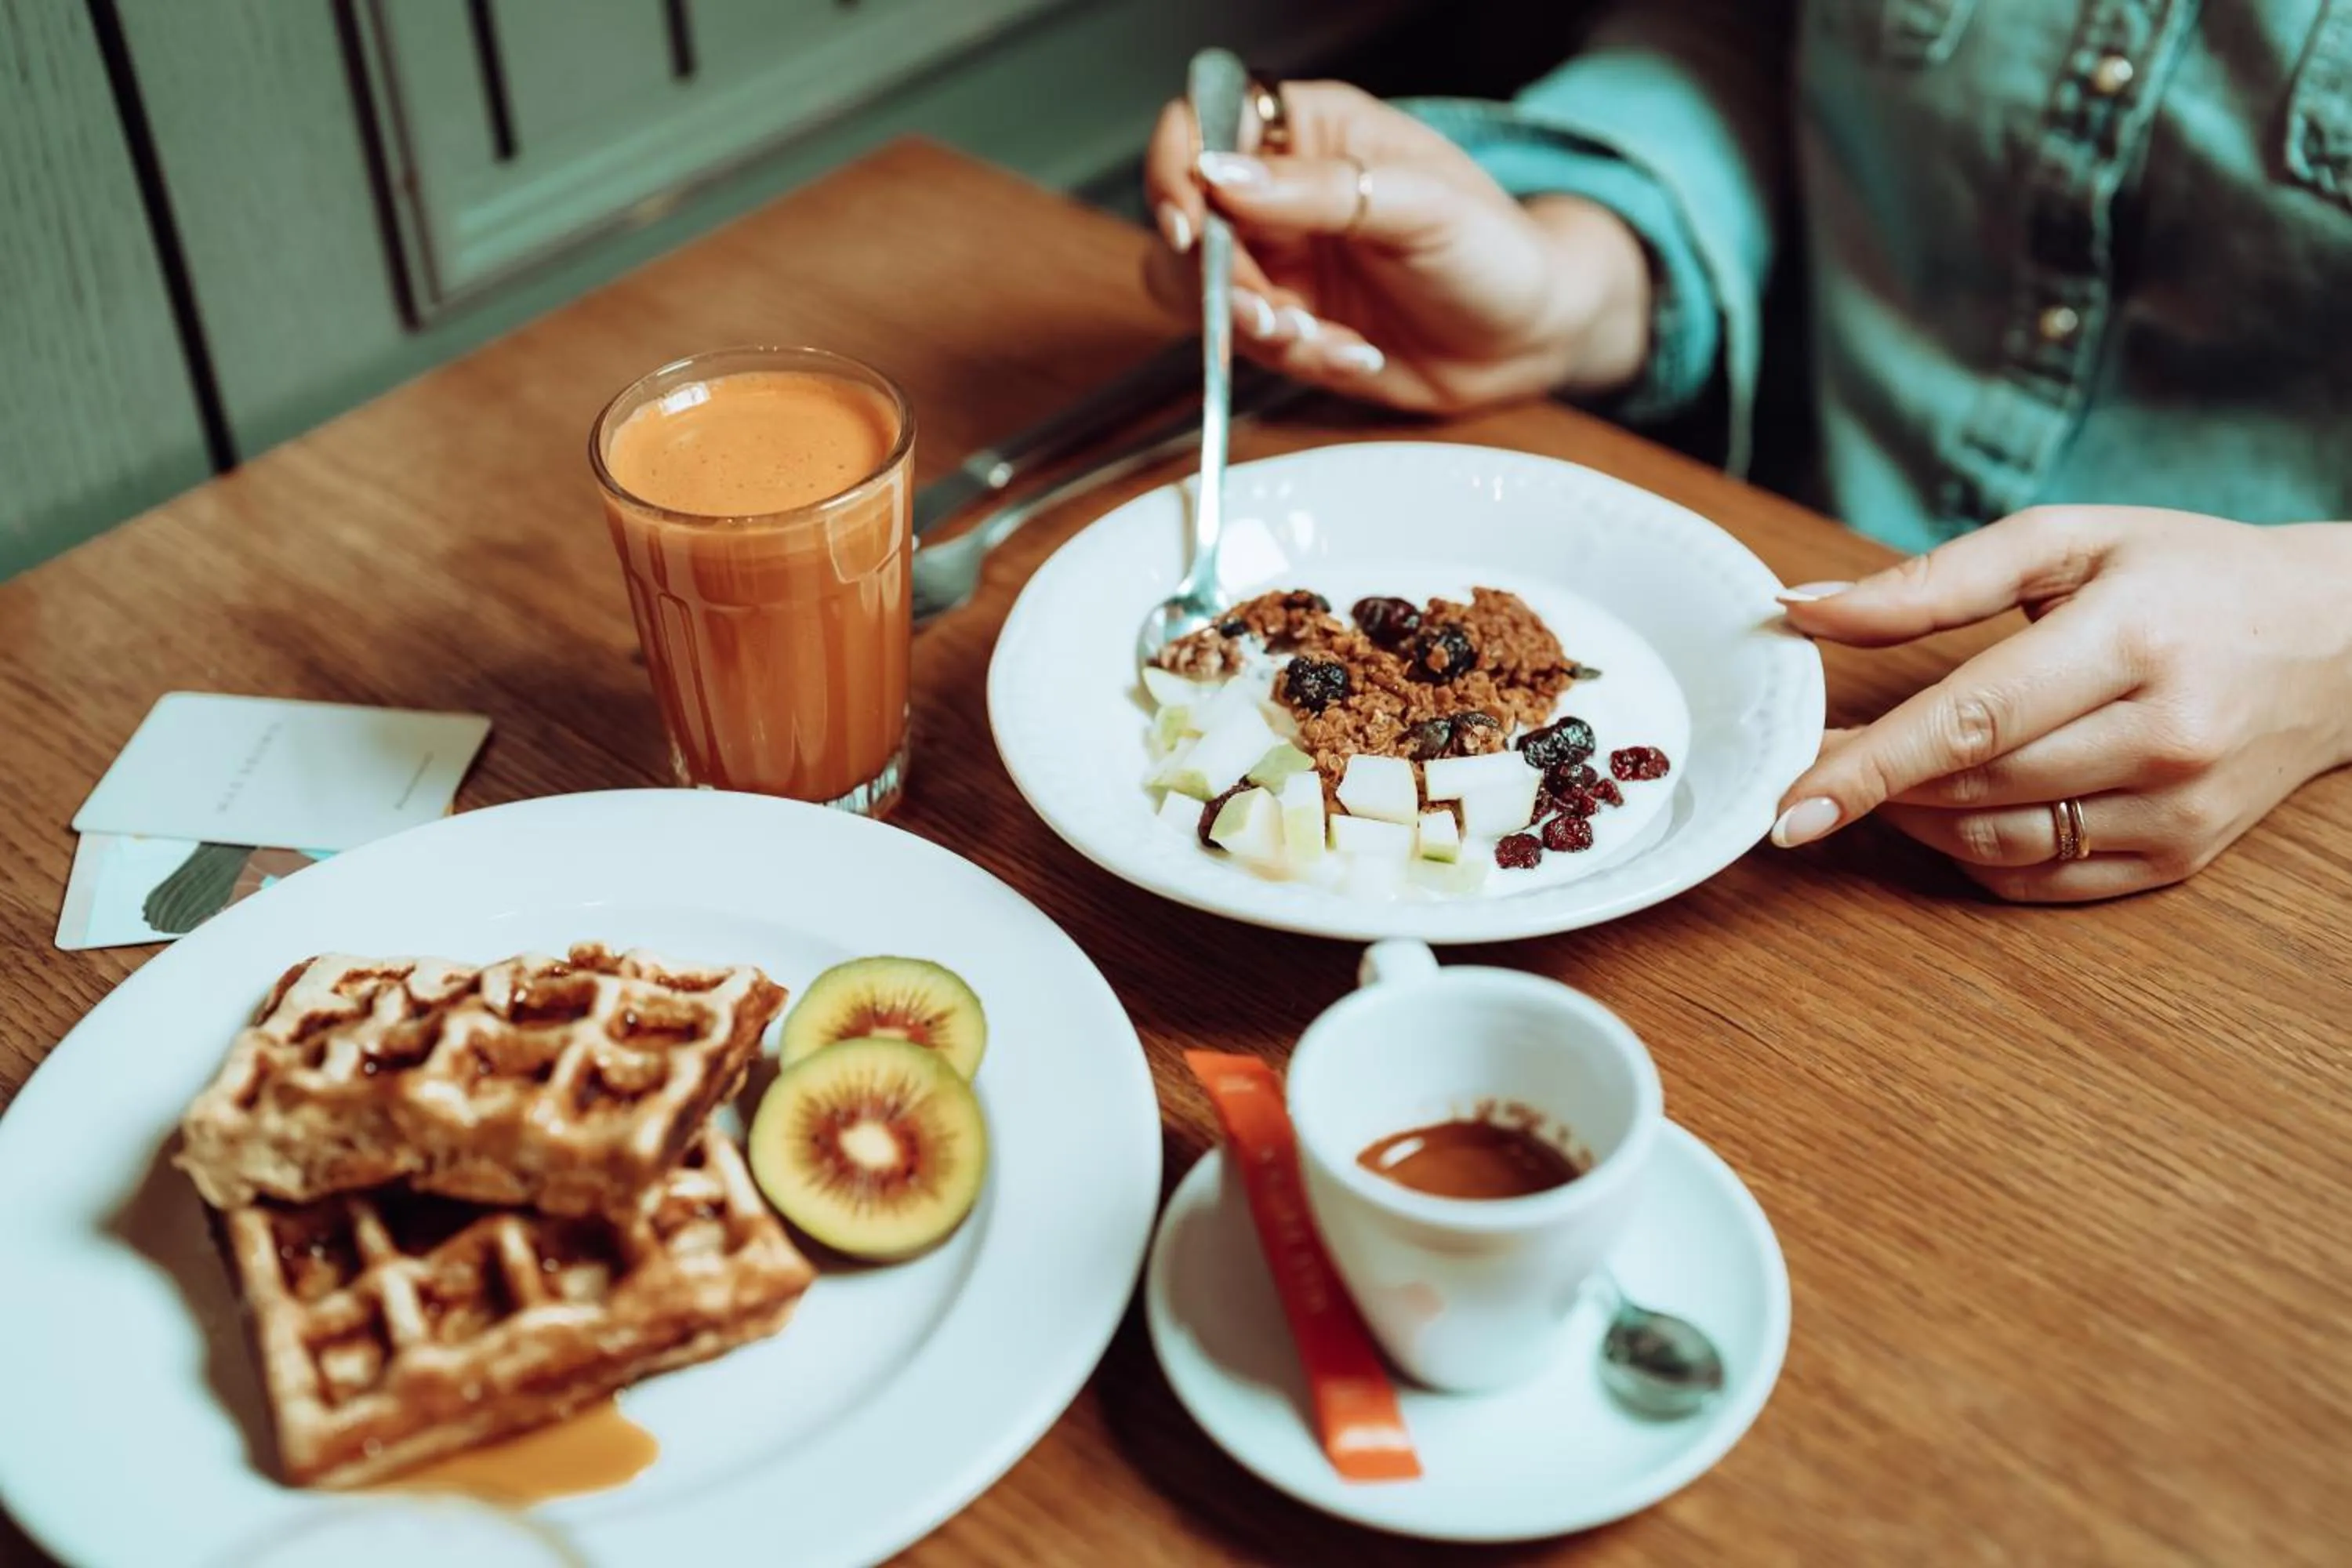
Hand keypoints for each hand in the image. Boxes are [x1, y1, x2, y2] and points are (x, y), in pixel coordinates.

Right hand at [1140, 80, 1651, 412]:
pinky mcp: (1285, 320)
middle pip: (1182, 218)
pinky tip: (1354, 352)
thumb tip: (1222, 177)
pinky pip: (1245, 345)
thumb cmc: (1497, 251)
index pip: (1197, 126)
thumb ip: (1321, 188)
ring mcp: (1277, 259)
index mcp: (1309, 130)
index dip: (1178, 173)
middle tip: (1272, 311)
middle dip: (1219, 276)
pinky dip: (1292, 357)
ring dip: (1249, 325)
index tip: (1196, 226)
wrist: (1530, 339)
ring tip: (1318, 335)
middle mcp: (1280, 191)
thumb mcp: (1421, 205)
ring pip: (1199, 290)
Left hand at [1771, 507, 2351, 901]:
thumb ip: (1932, 580)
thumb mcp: (2068, 541)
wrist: (2339, 640)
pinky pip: (2041, 879)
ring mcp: (2178, 809)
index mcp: (2132, 641)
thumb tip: (1801, 607)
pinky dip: (1974, 852)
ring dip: (1915, 821)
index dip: (1870, 767)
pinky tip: (1950, 811)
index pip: (1973, 720)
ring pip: (1999, 841)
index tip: (1788, 801)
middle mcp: (2164, 735)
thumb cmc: (2188, 576)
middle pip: (1976, 787)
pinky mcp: (2181, 858)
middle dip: (1876, 787)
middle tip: (1813, 766)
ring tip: (1881, 779)